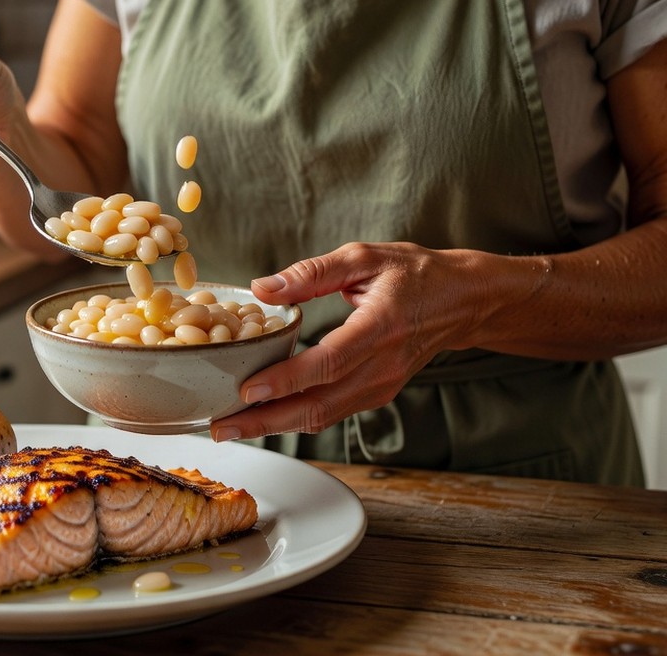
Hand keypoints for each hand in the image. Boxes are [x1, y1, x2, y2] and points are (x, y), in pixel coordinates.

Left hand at [210, 242, 485, 440]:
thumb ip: (312, 273)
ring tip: (231, 427)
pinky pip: (332, 413)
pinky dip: (295, 420)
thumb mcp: (364, 257)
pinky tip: (263, 417)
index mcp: (381, 325)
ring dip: (275, 427)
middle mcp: (383, 365)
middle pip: (321, 404)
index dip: (288, 379)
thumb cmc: (413, 274)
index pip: (330, 361)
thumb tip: (263, 288)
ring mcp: (383, 385)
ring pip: (324, 416)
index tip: (248, 389)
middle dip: (267, 421)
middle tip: (222, 426)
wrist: (463, 302)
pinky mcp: (378, 394)